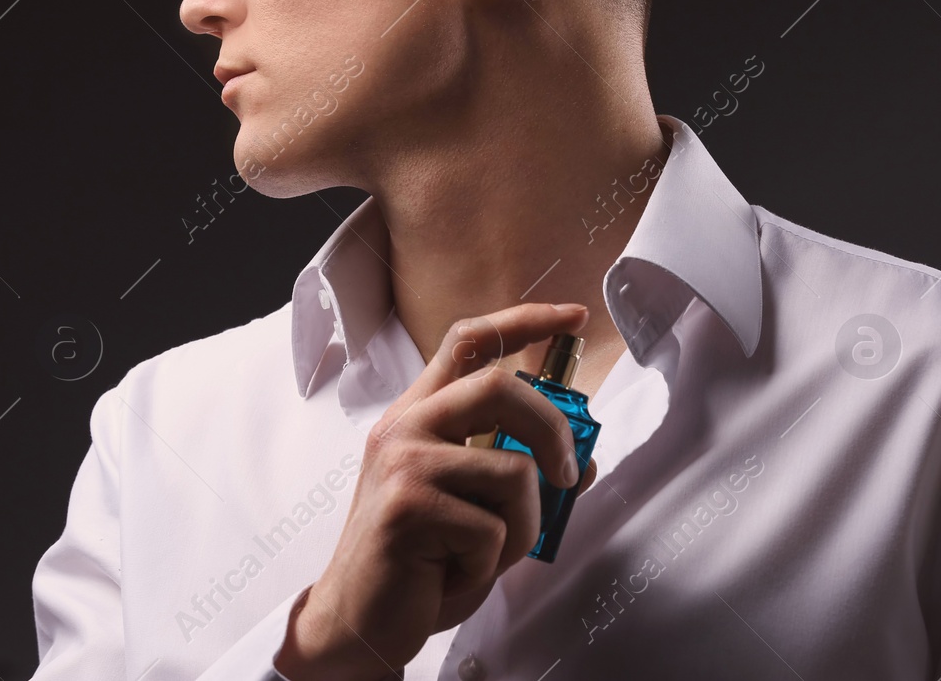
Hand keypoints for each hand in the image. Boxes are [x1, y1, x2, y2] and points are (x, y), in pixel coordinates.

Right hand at [274, 302, 598, 679]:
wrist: (358, 623)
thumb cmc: (419, 564)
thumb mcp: (478, 509)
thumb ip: (520, 475)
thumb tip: (582, 458)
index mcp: (420, 414)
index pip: (469, 341)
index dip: (525, 320)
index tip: (573, 317)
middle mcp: (406, 426)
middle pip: (500, 386)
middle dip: (552, 429)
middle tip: (566, 474)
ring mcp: (402, 462)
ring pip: (513, 471)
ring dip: (523, 526)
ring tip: (486, 552)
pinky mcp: (406, 506)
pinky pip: (493, 526)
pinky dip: (492, 561)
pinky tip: (455, 571)